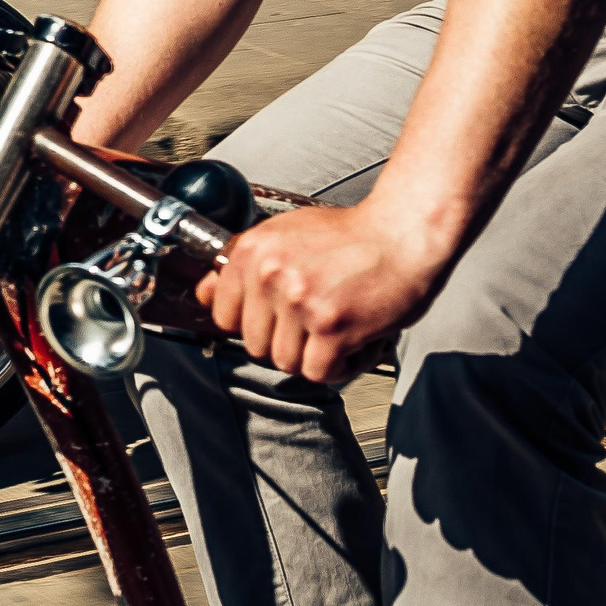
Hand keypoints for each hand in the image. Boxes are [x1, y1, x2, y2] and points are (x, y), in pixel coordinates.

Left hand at [195, 201, 440, 383]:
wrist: (402, 232)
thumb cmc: (349, 236)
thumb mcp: (283, 235)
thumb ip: (242, 264)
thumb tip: (203, 292)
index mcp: (251, 251)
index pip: (222, 314)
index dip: (250, 322)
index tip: (274, 318)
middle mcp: (269, 275)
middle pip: (254, 344)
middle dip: (285, 341)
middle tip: (316, 322)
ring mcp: (299, 302)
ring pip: (285, 362)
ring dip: (314, 355)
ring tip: (337, 328)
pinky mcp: (332, 327)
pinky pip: (318, 373)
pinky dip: (338, 366)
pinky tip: (353, 341)